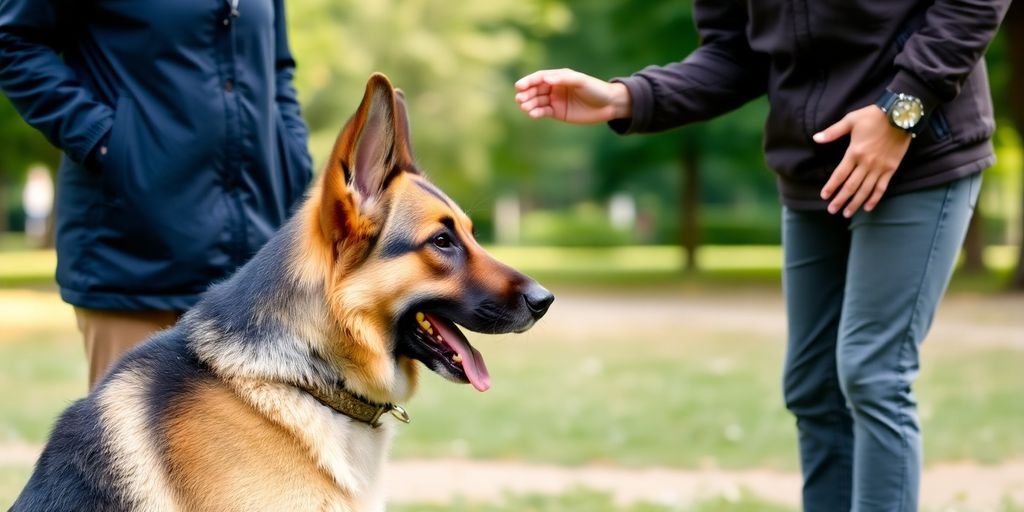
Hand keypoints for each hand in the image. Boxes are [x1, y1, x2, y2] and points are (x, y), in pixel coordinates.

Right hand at [514, 68, 631, 123]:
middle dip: (526, 94)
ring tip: (524, 107)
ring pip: (537, 101)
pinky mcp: (557, 113)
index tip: (519, 86)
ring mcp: (555, 100)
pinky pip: (543, 112)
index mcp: (559, 77)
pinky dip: (536, 113)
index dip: (528, 81)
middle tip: (519, 99)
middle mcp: (554, 88)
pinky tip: (532, 114)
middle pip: (535, 89)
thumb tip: (546, 80)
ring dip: (529, 104)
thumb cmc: (596, 89)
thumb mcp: (581, 81)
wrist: (609, 105)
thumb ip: (564, 79)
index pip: (540, 78)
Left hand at [813, 105, 911, 216]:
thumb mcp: (851, 120)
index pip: (840, 174)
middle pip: (851, 186)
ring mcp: (880, 167)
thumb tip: (816, 138)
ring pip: (865, 190)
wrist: (902, 115)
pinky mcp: (891, 168)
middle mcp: (867, 163)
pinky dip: (875, 198)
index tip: (824, 196)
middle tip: (832, 210)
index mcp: (854, 152)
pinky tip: (868, 207)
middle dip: (840, 200)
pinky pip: (882, 187)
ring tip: (847, 214)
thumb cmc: (874, 116)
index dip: (831, 187)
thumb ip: (833, 132)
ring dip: (855, 203)